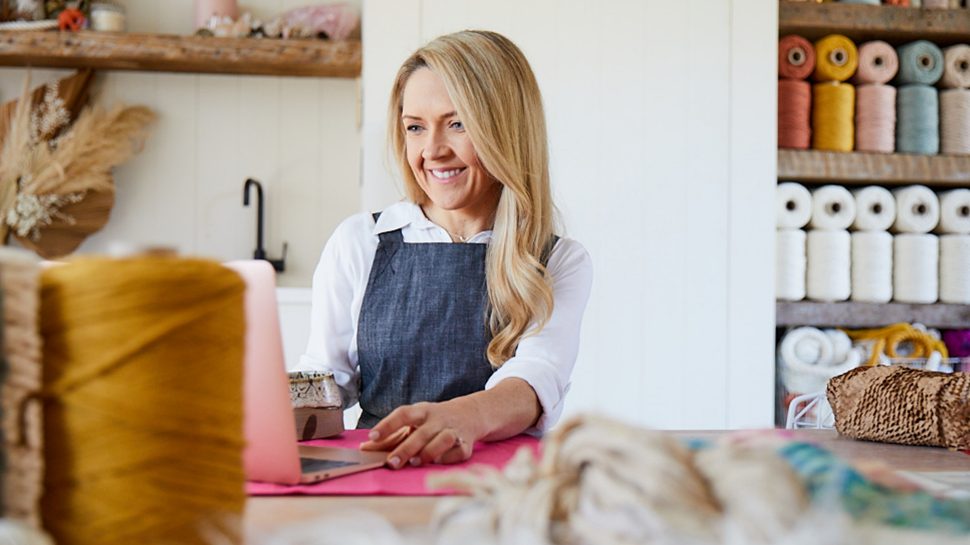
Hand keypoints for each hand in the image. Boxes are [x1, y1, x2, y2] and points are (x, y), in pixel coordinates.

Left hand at [359, 398, 482, 468]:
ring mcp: (454, 430)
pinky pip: (459, 452)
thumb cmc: (434, 420)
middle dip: (406, 448)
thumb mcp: (414, 421)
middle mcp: (438, 419)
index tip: (372, 436)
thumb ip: (391, 436)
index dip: (387, 425)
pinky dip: (449, 458)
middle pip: (422, 432)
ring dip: (429, 452)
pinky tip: (438, 462)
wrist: (471, 413)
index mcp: (422, 411)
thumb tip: (365, 448)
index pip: (403, 414)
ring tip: (415, 462)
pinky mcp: (466, 444)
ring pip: (444, 439)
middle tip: (392, 462)